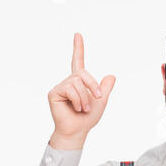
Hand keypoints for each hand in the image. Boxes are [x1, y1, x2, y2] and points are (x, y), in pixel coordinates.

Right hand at [47, 33, 115, 148]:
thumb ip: (105, 88)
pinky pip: (70, 89)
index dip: (78, 48)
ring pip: (77, 82)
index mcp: (79, 82)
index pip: (78, 61)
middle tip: (97, 98)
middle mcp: (68, 82)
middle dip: (93, 85)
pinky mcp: (54, 93)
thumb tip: (112, 76)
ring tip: (84, 108)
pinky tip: (76, 108)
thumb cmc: (88, 118)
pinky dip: (78, 100)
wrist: (79, 130)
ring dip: (85, 97)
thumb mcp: (101, 101)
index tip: (77, 35)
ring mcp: (61, 86)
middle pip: (83, 73)